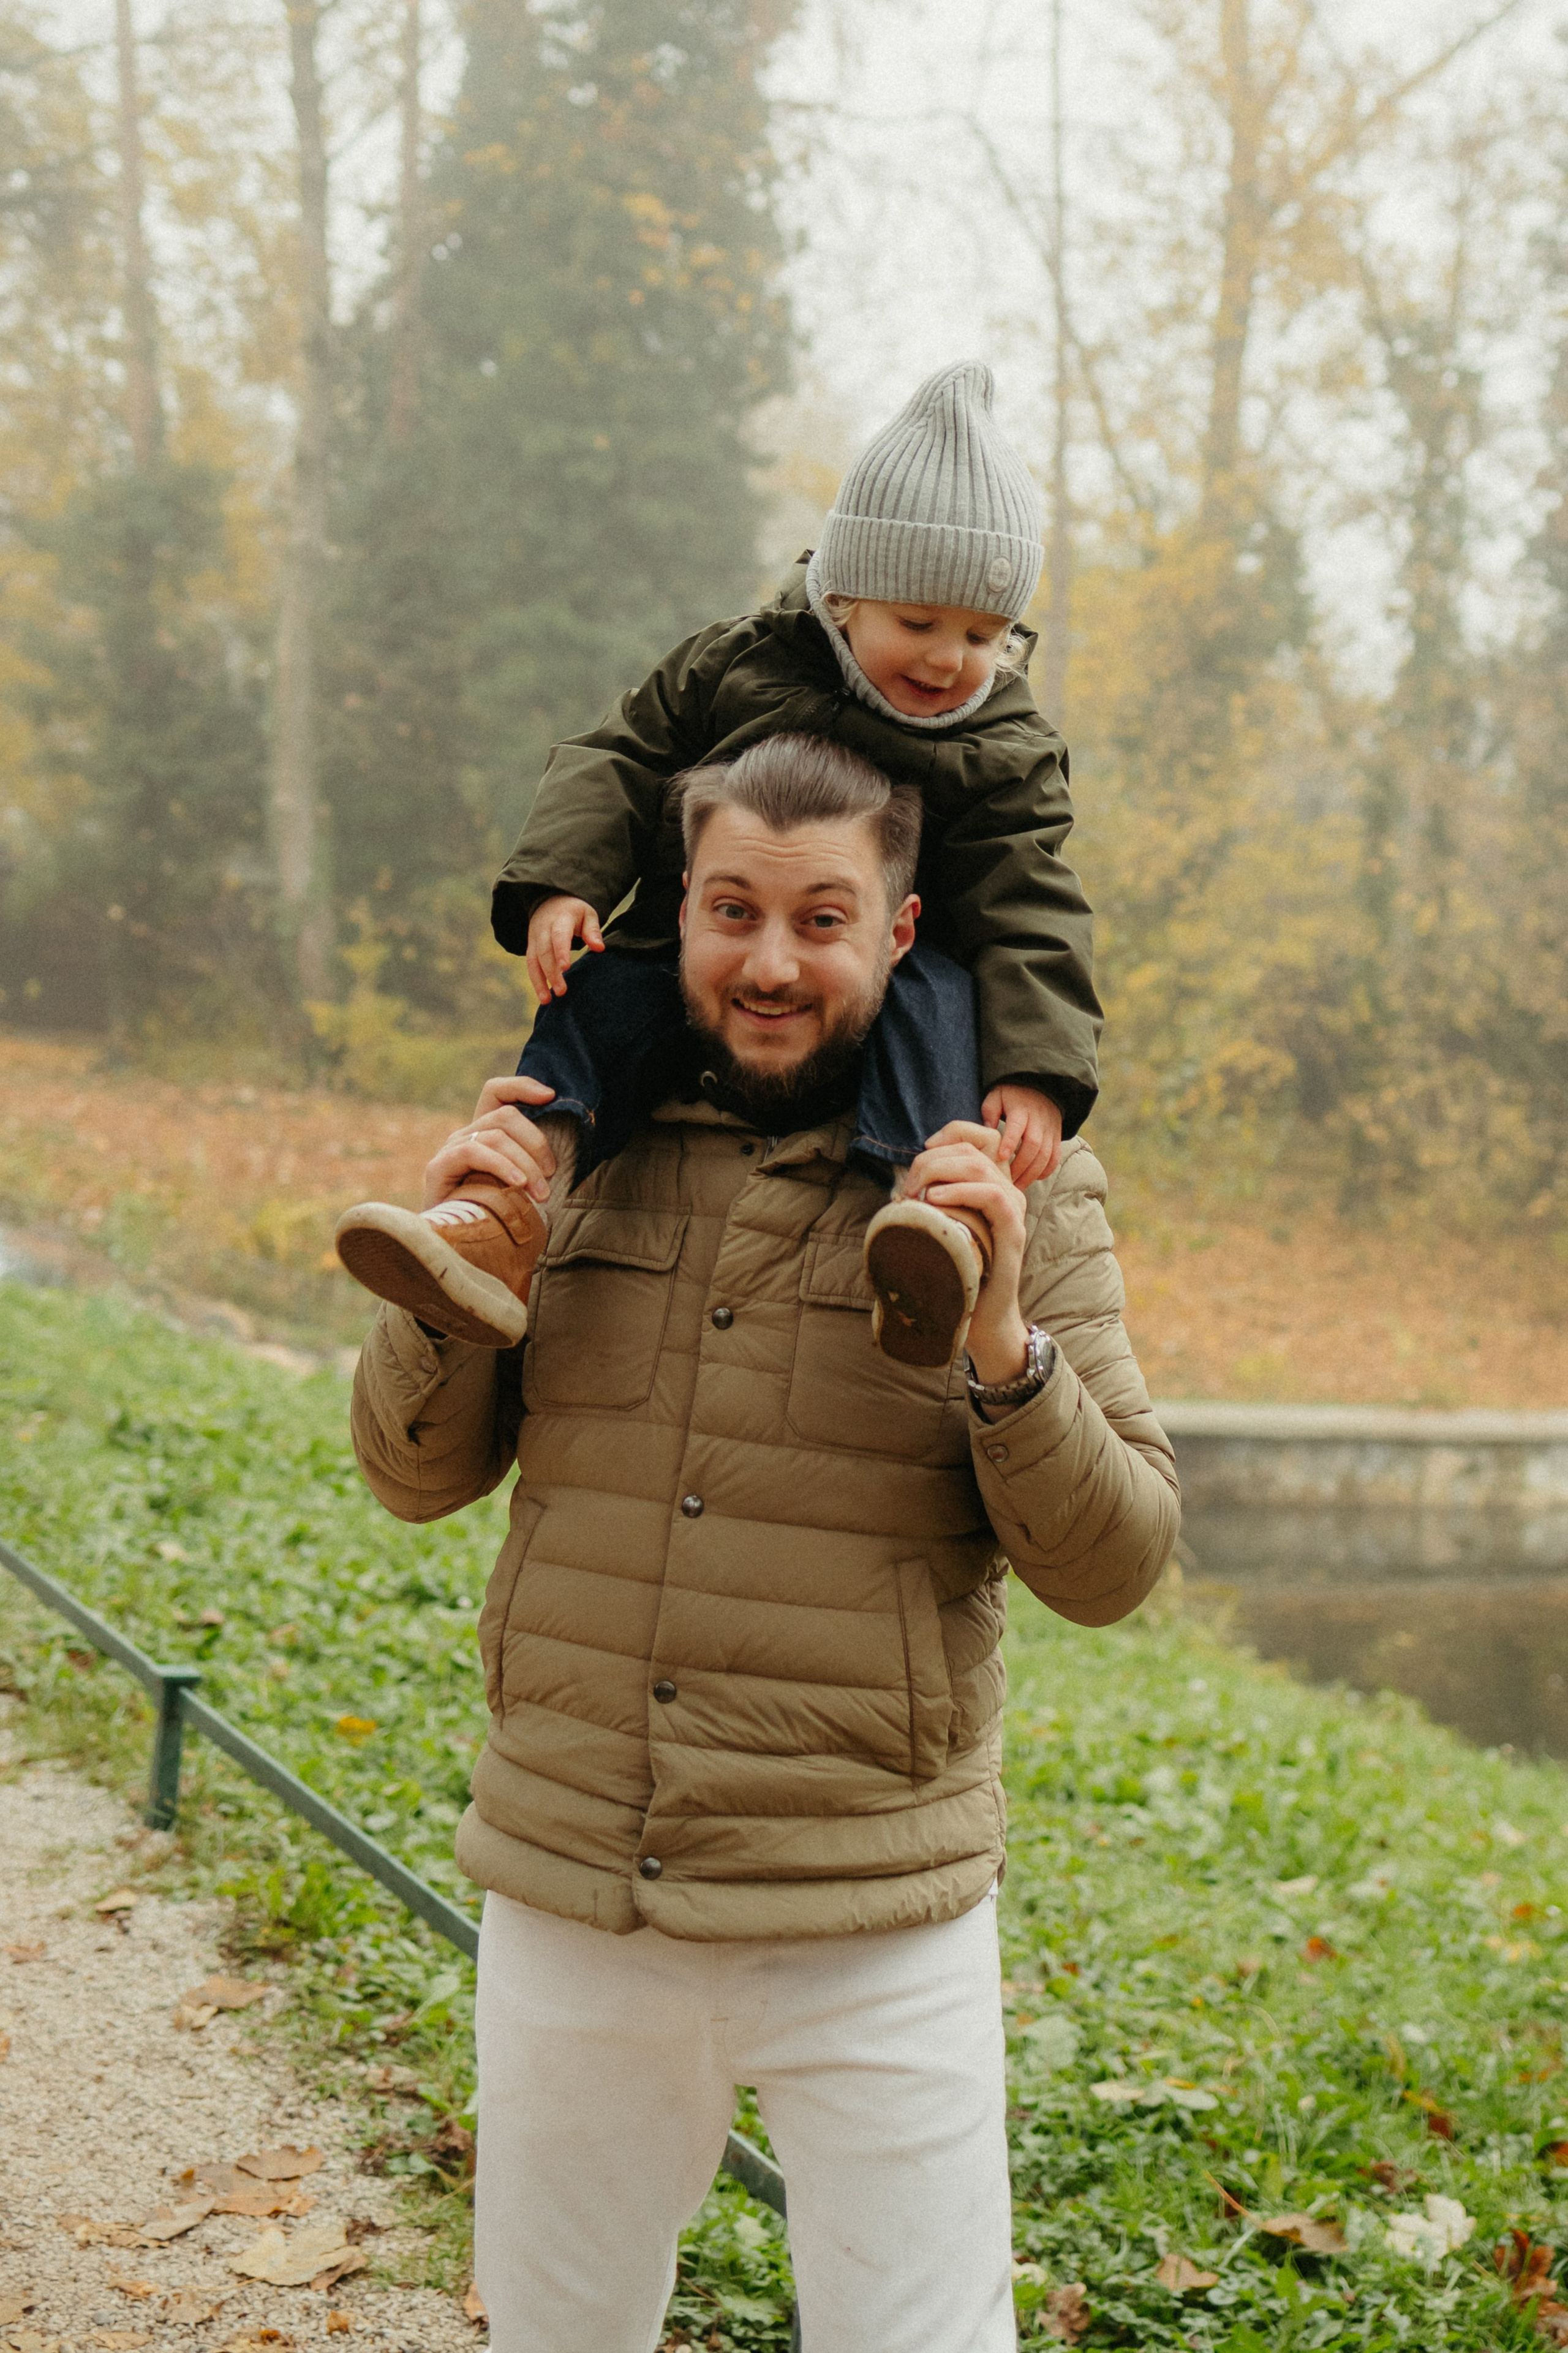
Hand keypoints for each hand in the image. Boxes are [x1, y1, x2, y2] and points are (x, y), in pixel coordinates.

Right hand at [422, 1076, 559, 1208]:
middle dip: (536, 1143)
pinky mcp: (438, 1168)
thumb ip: (532, 1164)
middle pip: (505, 1115)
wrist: (458, 1249)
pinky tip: (517, 1185)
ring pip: (495, 1136)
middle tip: (552, 1175)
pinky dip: (502, 1166)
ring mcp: (450, 1150)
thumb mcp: (520, 1185)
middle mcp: (465, 1136)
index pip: (496, 1092)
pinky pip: (474, 1152)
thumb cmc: (495, 1219)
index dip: (521, 1086)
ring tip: (541, 1193)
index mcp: (484, 1134)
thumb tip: (559, 1159)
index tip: (550, 1096)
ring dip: (526, 1164)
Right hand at [526, 894, 603, 1000]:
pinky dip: (536, 981)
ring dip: (539, 981)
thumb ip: (592, 931)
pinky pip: (531, 965)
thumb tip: (599, 948)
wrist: (550, 901)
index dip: (561, 951)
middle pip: (544, 952)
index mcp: (560, 918)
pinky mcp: (531, 947)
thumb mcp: (587, 914)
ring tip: (547, 1000)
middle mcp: (543, 929)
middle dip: (552, 973)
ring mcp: (535, 938)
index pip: (559, 935)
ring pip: (533, 961)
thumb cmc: (574, 911)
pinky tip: (543, 996)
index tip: (566, 968)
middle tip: (562, 991)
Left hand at [906, 1121, 1029, 1390]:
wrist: (982, 1318)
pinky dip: (960, 1191)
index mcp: (992, 1184)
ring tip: (917, 1195)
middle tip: (907, 1188)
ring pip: (980, 1166)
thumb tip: (898, 1189)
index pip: (979, 1137)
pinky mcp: (1013, 1232)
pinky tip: (934, 1200)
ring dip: (939, 1173)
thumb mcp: (942, 1230)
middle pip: (972, 1148)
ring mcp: (1014, 1210)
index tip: (921, 1151)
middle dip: (931, 1160)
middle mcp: (1008, 1191)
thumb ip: (932, 1204)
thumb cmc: (957, 1273)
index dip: (949, 1133)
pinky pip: (993, 1196)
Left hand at [981, 1083, 1062, 1187]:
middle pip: (1034, 1145)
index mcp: (1021, 1109)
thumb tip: (985, 1134)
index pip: (1017, 1127)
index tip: (1000, 1157)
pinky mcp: (1057, 1138)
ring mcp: (1050, 1130)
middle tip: (1006, 1181)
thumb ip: (990, 1113)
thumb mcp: (996, 1097)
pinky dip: (1045, 1171)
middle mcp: (1039, 1120)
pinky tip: (1031, 1179)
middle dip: (1020, 1166)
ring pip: (1046, 1155)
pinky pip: (1055, 1158)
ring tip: (1016, 1187)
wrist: (1040, 1088)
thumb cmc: (1011, 1096)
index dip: (1010, 1142)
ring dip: (1031, 1174)